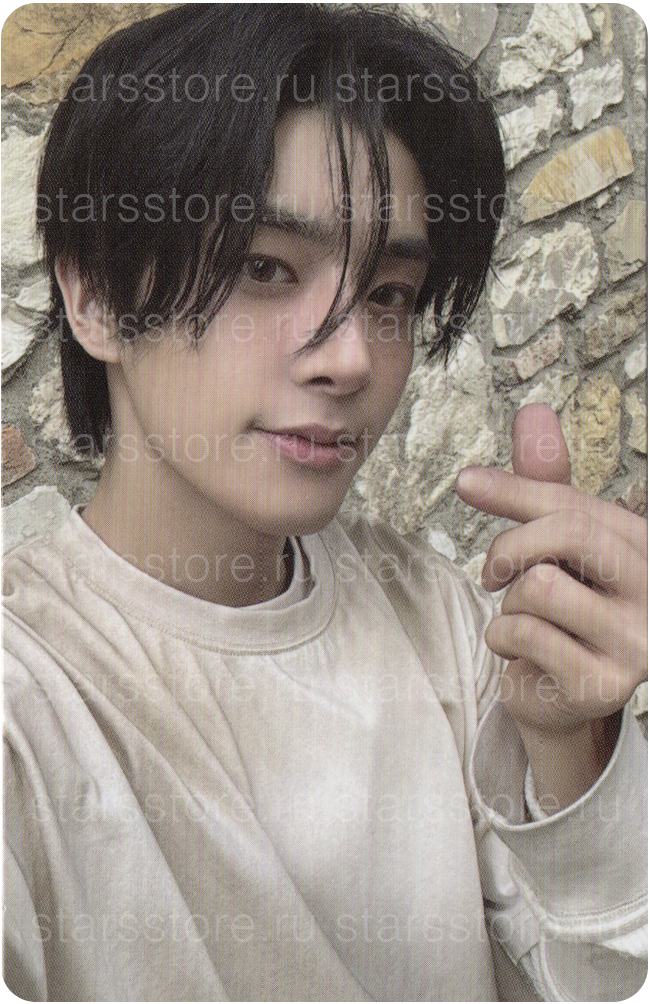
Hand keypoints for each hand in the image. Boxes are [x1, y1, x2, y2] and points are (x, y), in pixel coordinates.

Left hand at [455, 404, 646, 807]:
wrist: (558, 694)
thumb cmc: (558, 608)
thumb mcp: (553, 543)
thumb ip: (543, 483)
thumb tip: (534, 411)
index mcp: (643, 545)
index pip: (574, 503)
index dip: (513, 490)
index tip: (465, 482)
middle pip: (568, 532)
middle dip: (510, 547)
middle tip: (492, 574)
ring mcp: (637, 640)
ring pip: (539, 586)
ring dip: (510, 604)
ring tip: (525, 619)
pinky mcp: (604, 684)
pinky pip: (524, 634)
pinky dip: (502, 640)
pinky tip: (522, 653)